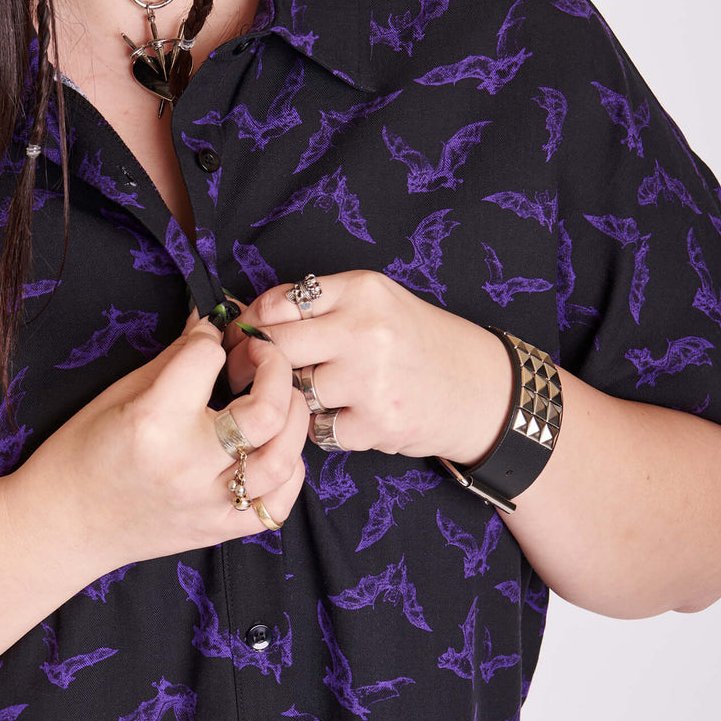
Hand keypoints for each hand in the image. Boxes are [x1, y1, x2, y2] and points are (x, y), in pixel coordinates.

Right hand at [19, 305, 309, 569]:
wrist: (64, 523)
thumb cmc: (82, 451)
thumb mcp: (120, 393)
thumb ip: (176, 358)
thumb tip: (209, 322)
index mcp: (154, 422)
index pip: (208, 357)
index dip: (211, 338)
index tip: (207, 339)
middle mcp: (188, 465)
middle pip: (266, 410)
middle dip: (274, 367)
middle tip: (261, 354)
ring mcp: (208, 504)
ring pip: (283, 458)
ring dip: (293, 418)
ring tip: (278, 399)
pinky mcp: (218, 530)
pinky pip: (277, 505)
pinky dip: (289, 471)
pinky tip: (274, 448)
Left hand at [220, 269, 511, 464]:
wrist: (480, 389)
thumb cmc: (417, 342)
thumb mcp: (375, 301)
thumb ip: (320, 304)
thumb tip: (249, 318)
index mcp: (361, 290)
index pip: (278, 303)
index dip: (250, 323)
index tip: (241, 337)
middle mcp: (365, 330)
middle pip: (276, 348)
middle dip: (248, 363)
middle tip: (240, 374)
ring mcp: (370, 379)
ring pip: (293, 392)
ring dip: (293, 398)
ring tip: (314, 392)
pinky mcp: (376, 423)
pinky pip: (318, 430)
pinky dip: (323, 427)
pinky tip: (346, 415)